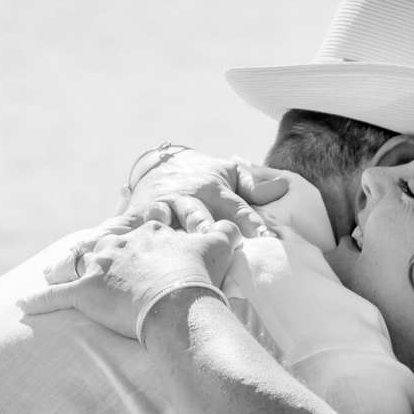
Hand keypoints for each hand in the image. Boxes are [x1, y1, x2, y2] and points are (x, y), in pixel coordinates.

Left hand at [22, 218, 242, 341]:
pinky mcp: (84, 292)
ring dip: (68, 265)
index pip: (146, 223)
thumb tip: (237, 227)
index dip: (146, 230)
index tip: (145, 237)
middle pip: (108, 239)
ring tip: (55, 269)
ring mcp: (101, 266)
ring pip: (79, 260)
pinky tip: (23, 304)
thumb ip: (226, 233)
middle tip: (101, 254)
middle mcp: (122, 243)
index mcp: (151, 232)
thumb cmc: (198, 276)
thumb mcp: (219, 246)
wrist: (177, 304)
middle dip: (104, 246)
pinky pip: (55, 296)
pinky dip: (38, 300)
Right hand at [125, 150, 289, 238]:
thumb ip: (254, 185)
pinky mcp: (140, 214)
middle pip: (200, 217)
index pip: (236, 208)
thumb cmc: (203, 175)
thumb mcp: (229, 173)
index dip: (251, 222)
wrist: (159, 163)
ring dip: (172, 234)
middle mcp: (188, 197)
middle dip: (209, 230)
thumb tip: (284, 187)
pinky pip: (133, 225)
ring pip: (168, 222)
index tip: (267, 238)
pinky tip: (131, 245)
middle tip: (220, 244)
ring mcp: (162, 206)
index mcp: (213, 189)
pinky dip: (130, 232)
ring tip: (178, 249)